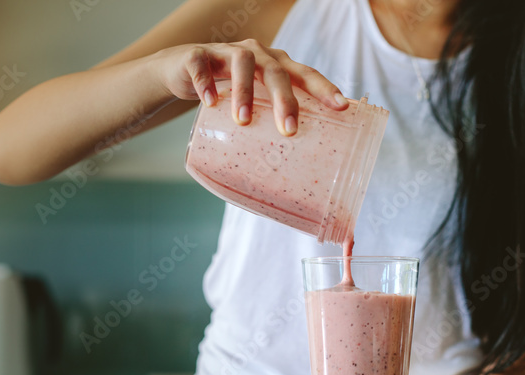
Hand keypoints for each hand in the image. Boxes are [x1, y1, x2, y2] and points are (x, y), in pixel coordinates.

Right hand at [151, 39, 347, 135]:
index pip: (305, 74)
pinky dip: (206, 82)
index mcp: (276, 65)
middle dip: (285, 99)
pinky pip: (201, 65)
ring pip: (241, 63)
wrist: (183, 70)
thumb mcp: (255, 102)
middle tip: (289, 129)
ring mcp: (226, 52)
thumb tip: (291, 173)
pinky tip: (210, 102)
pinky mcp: (197, 55)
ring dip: (244, 91)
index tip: (341, 107)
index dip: (324, 88)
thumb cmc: (229, 90)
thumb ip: (270, 123)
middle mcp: (257, 54)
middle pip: (276, 71)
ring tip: (243, 120)